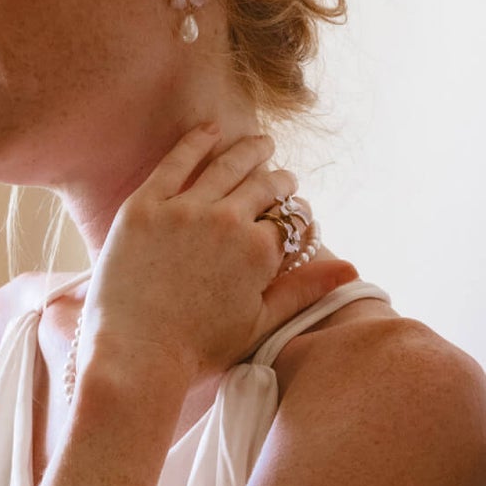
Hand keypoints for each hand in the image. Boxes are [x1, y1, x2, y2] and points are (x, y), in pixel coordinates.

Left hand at [79, 123, 341, 388]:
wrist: (135, 354)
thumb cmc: (199, 349)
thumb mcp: (260, 323)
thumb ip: (304, 289)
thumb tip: (351, 268)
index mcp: (258, 251)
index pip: (289, 221)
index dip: (297, 219)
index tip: (296, 216)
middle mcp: (227, 220)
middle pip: (264, 186)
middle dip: (280, 181)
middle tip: (283, 177)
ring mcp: (184, 209)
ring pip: (227, 166)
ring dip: (249, 151)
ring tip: (261, 143)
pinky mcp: (145, 205)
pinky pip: (176, 161)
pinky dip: (197, 141)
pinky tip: (211, 130)